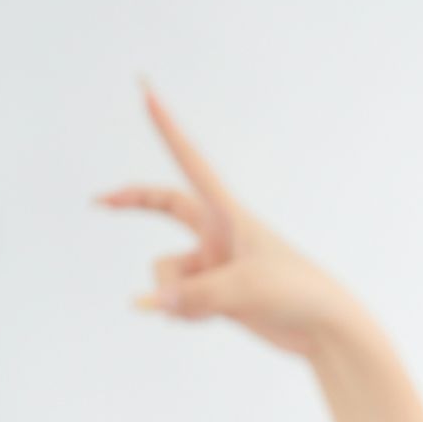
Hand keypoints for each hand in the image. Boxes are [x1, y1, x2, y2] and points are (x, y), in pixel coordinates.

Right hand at [92, 81, 357, 356]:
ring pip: (165, 274)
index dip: (166, 127)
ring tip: (213, 308)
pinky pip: (175, 301)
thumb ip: (193, 298)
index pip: (190, 161)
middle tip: (97, 200)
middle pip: (163, 204)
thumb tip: (148, 305)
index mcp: (228, 214)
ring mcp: (213, 264)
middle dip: (131, 202)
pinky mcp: (213, 295)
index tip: (146, 91)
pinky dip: (183, 313)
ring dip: (176, 295)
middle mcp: (216, 233)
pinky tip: (212, 320)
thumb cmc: (296, 294)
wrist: (325, 330)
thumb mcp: (243, 291)